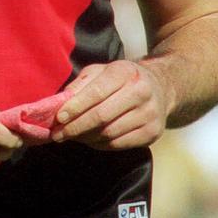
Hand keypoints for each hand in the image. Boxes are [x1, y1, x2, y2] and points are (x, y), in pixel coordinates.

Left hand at [52, 60, 168, 149]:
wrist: (159, 88)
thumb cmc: (121, 79)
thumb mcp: (101, 72)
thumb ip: (80, 85)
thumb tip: (59, 104)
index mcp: (126, 72)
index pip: (96, 92)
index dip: (76, 107)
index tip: (59, 118)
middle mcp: (141, 91)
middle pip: (102, 116)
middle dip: (76, 127)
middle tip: (58, 134)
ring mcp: (149, 113)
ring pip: (109, 133)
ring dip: (86, 137)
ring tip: (72, 136)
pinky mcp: (152, 132)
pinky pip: (119, 144)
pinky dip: (100, 144)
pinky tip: (90, 140)